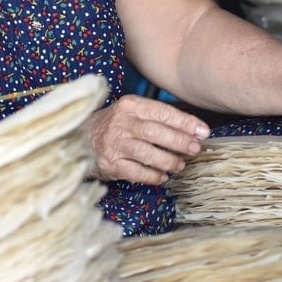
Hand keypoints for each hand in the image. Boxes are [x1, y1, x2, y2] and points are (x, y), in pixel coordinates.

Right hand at [84, 94, 210, 184]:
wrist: (79, 138)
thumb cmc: (114, 125)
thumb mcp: (131, 113)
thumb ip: (157, 119)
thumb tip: (193, 131)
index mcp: (130, 106)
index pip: (162, 112)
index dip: (185, 123)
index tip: (203, 131)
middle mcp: (120, 123)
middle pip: (155, 132)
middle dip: (180, 142)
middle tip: (195, 149)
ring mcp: (114, 144)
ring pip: (147, 153)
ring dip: (168, 160)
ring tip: (180, 165)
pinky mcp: (110, 163)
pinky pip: (137, 172)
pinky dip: (153, 176)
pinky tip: (163, 176)